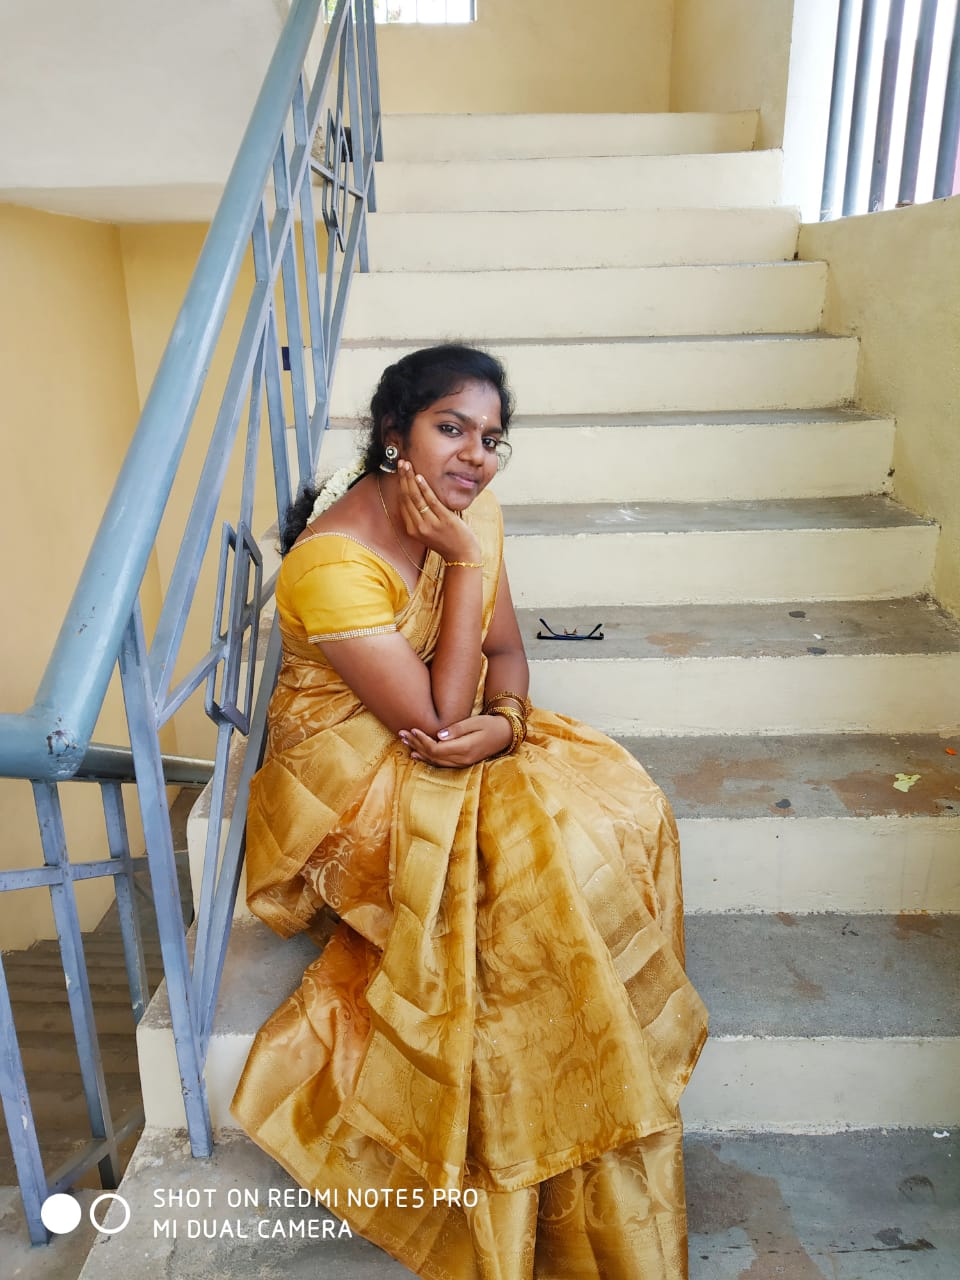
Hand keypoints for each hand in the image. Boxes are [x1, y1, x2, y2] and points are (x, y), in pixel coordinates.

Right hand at [397, 461, 480, 563]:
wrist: (462, 556)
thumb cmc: (446, 541)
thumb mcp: (427, 532)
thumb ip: (419, 517)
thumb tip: (415, 497)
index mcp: (412, 530)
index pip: (402, 503)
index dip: (399, 485)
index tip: (399, 472)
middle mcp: (418, 527)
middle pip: (406, 497)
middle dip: (402, 478)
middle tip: (401, 463)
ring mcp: (430, 524)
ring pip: (415, 497)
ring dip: (410, 478)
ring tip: (407, 465)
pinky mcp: (444, 520)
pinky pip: (431, 501)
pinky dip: (424, 488)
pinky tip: (419, 477)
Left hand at [398, 715, 512, 767]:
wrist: (504, 735)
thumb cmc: (490, 725)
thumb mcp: (474, 722)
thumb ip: (457, 729)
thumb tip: (438, 735)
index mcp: (464, 748)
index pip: (436, 748)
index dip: (422, 740)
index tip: (413, 728)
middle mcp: (461, 759)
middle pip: (432, 755)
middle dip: (416, 744)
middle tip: (402, 733)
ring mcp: (461, 763)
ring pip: (434, 761)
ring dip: (418, 751)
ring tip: (404, 742)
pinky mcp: (461, 763)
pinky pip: (440, 764)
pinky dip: (426, 759)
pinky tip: (416, 755)